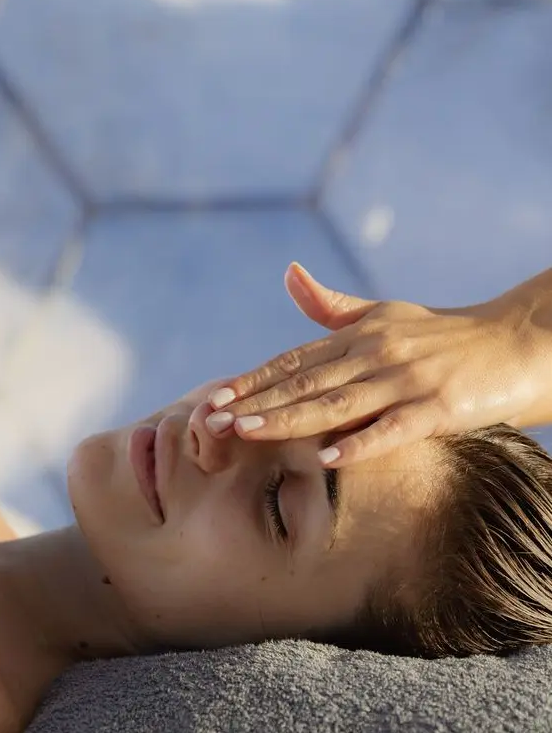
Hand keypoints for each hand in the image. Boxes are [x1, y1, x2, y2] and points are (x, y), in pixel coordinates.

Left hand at [193, 262, 547, 467]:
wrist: (520, 343)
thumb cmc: (444, 335)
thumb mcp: (384, 315)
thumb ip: (331, 307)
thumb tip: (288, 274)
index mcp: (358, 336)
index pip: (293, 362)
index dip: (251, 380)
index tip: (213, 399)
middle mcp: (376, 354)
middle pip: (305, 383)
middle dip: (255, 404)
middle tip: (211, 422)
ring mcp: (407, 380)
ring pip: (338, 404)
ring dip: (289, 419)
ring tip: (248, 433)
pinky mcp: (441, 407)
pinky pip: (394, 428)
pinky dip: (361, 442)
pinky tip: (328, 457)